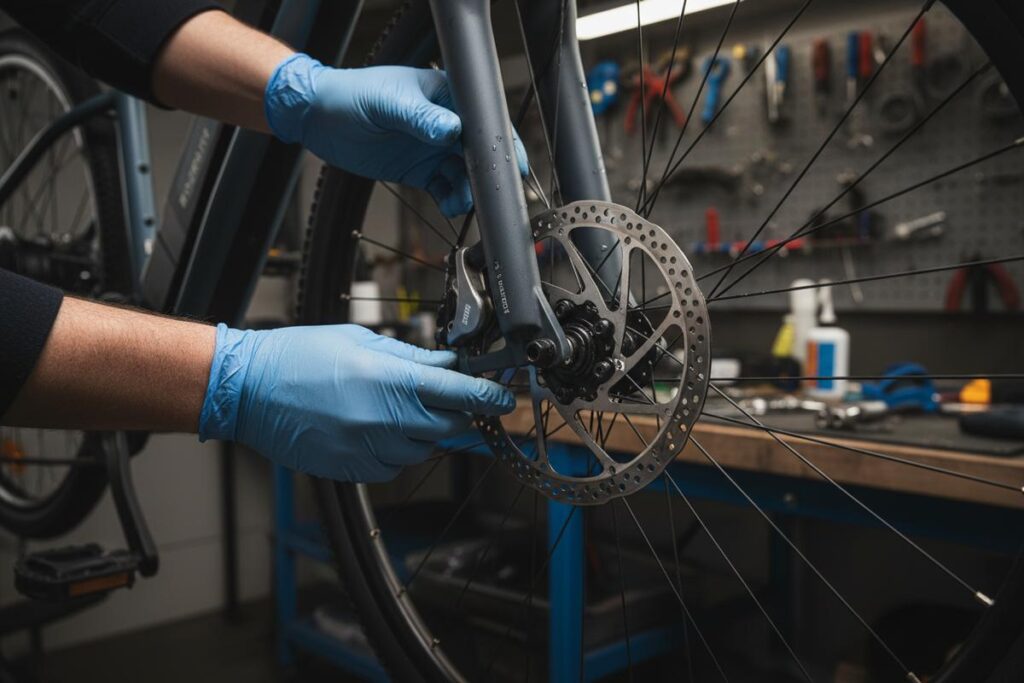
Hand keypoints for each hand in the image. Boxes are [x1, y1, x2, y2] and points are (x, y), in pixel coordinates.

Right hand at [199, 324, 514, 481]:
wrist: (249, 390)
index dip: (490, 397)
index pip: (461, 394)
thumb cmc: (298, 358)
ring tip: (399, 407)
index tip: (504, 398)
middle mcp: (386, 420)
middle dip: (461, 413)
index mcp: (391, 381)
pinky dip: (400, 449)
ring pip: (425, 448)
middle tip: (456, 399)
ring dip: (427, 430)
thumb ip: (411, 358)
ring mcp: (370, 449)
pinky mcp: (355, 470)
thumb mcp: (361, 342)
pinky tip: (379, 428)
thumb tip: (447, 365)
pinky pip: (396, 465)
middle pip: (452, 426)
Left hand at [264, 54, 527, 217]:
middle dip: (488, 173)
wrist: (319, 117)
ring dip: (469, 191)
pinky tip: (449, 207)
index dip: (501, 143)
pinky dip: (451, 200)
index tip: (510, 164)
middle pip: (481, 151)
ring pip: (466, 175)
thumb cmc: (350, 95)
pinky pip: (446, 189)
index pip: (484, 120)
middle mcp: (446, 123)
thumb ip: (419, 117)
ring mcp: (434, 149)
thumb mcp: (387, 102)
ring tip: (462, 202)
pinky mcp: (421, 171)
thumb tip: (451, 130)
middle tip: (488, 191)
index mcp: (446, 96)